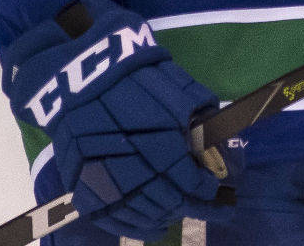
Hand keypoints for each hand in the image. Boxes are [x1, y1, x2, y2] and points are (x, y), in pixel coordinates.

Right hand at [5, 0, 233, 239]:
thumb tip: (221, 152)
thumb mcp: (181, 92)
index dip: (208, 189)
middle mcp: (134, 166)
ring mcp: (105, 179)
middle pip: (170, 201)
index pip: (192, 182)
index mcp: (162, 143)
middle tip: (210, 209)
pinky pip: (111, 217)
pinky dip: (134, 227)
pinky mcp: (82, 183)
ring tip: (180, 217)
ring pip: (142, 213)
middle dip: (194, 207)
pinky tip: (153, 229)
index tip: (217, 188)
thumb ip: (202, 123)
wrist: (83, 76)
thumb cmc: (139, 79)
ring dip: (165, 218)